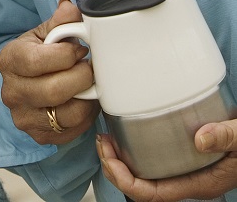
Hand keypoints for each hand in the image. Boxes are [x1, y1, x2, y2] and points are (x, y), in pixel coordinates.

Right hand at [0, 0, 98, 144]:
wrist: (25, 83)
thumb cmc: (36, 55)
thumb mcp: (43, 34)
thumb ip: (59, 22)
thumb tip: (70, 8)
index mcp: (9, 60)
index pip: (37, 61)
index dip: (66, 55)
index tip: (80, 50)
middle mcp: (11, 92)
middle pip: (53, 90)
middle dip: (81, 77)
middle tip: (90, 68)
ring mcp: (23, 117)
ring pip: (67, 114)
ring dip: (87, 98)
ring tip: (89, 84)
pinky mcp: (39, 136)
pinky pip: (72, 131)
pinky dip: (85, 116)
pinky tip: (84, 100)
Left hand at [98, 122, 236, 199]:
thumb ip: (226, 137)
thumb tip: (199, 139)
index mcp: (199, 182)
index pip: (153, 194)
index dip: (126, 181)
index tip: (110, 159)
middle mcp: (189, 180)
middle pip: (143, 187)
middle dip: (115, 168)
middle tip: (102, 142)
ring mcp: (186, 171)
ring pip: (146, 176)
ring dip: (121, 160)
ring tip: (107, 138)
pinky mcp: (185, 159)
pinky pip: (154, 164)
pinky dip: (134, 152)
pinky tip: (126, 134)